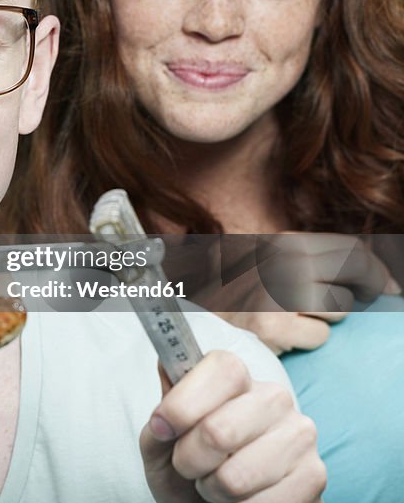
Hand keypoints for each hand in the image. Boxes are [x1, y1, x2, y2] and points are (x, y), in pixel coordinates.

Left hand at [142, 351, 324, 502]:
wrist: (211, 502)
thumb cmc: (188, 463)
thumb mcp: (161, 438)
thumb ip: (161, 412)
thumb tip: (165, 380)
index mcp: (236, 376)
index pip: (221, 371)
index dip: (182, 405)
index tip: (162, 429)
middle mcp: (274, 397)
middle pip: (219, 431)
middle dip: (189, 460)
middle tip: (189, 466)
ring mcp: (299, 435)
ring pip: (236, 477)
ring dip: (213, 489)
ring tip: (215, 482)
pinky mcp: (314, 475)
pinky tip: (242, 498)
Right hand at [198, 233, 395, 352]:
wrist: (198, 319)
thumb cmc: (245, 295)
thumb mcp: (275, 263)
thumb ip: (316, 261)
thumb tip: (381, 275)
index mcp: (283, 242)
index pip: (348, 248)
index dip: (375, 268)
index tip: (387, 285)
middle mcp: (280, 261)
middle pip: (354, 270)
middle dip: (370, 287)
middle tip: (374, 298)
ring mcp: (275, 292)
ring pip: (340, 308)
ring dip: (328, 319)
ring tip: (301, 317)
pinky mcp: (272, 326)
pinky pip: (319, 336)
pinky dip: (308, 340)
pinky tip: (287, 335)